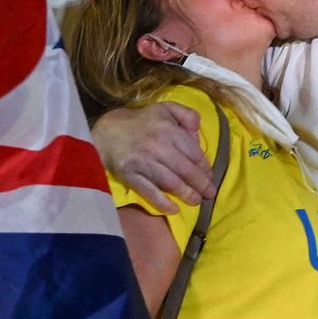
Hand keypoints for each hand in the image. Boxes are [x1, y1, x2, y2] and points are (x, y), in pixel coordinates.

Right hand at [91, 103, 214, 213]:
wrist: (107, 131)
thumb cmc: (141, 121)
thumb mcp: (165, 109)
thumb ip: (187, 115)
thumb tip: (199, 133)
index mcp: (168, 130)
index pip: (194, 153)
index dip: (205, 168)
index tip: (210, 176)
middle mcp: (157, 146)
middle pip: (186, 170)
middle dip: (201, 184)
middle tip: (209, 194)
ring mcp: (143, 162)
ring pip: (171, 182)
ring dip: (187, 194)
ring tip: (196, 201)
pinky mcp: (130, 175)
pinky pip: (149, 192)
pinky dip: (162, 203)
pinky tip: (173, 209)